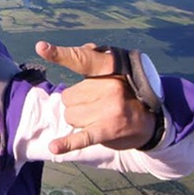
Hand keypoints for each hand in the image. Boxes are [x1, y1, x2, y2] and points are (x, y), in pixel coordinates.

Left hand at [35, 41, 156, 154]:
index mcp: (111, 69)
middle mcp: (111, 86)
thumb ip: (98, 59)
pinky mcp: (108, 130)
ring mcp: (109, 109)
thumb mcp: (119, 72)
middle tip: (97, 106)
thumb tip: (87, 48)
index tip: (41, 47)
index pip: (82, 60)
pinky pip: (82, 137)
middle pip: (68, 97)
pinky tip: (54, 147)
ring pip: (70, 116)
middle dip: (77, 104)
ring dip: (79, 120)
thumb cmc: (128, 93)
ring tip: (100, 118)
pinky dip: (67, 143)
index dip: (60, 54)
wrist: (152, 121)